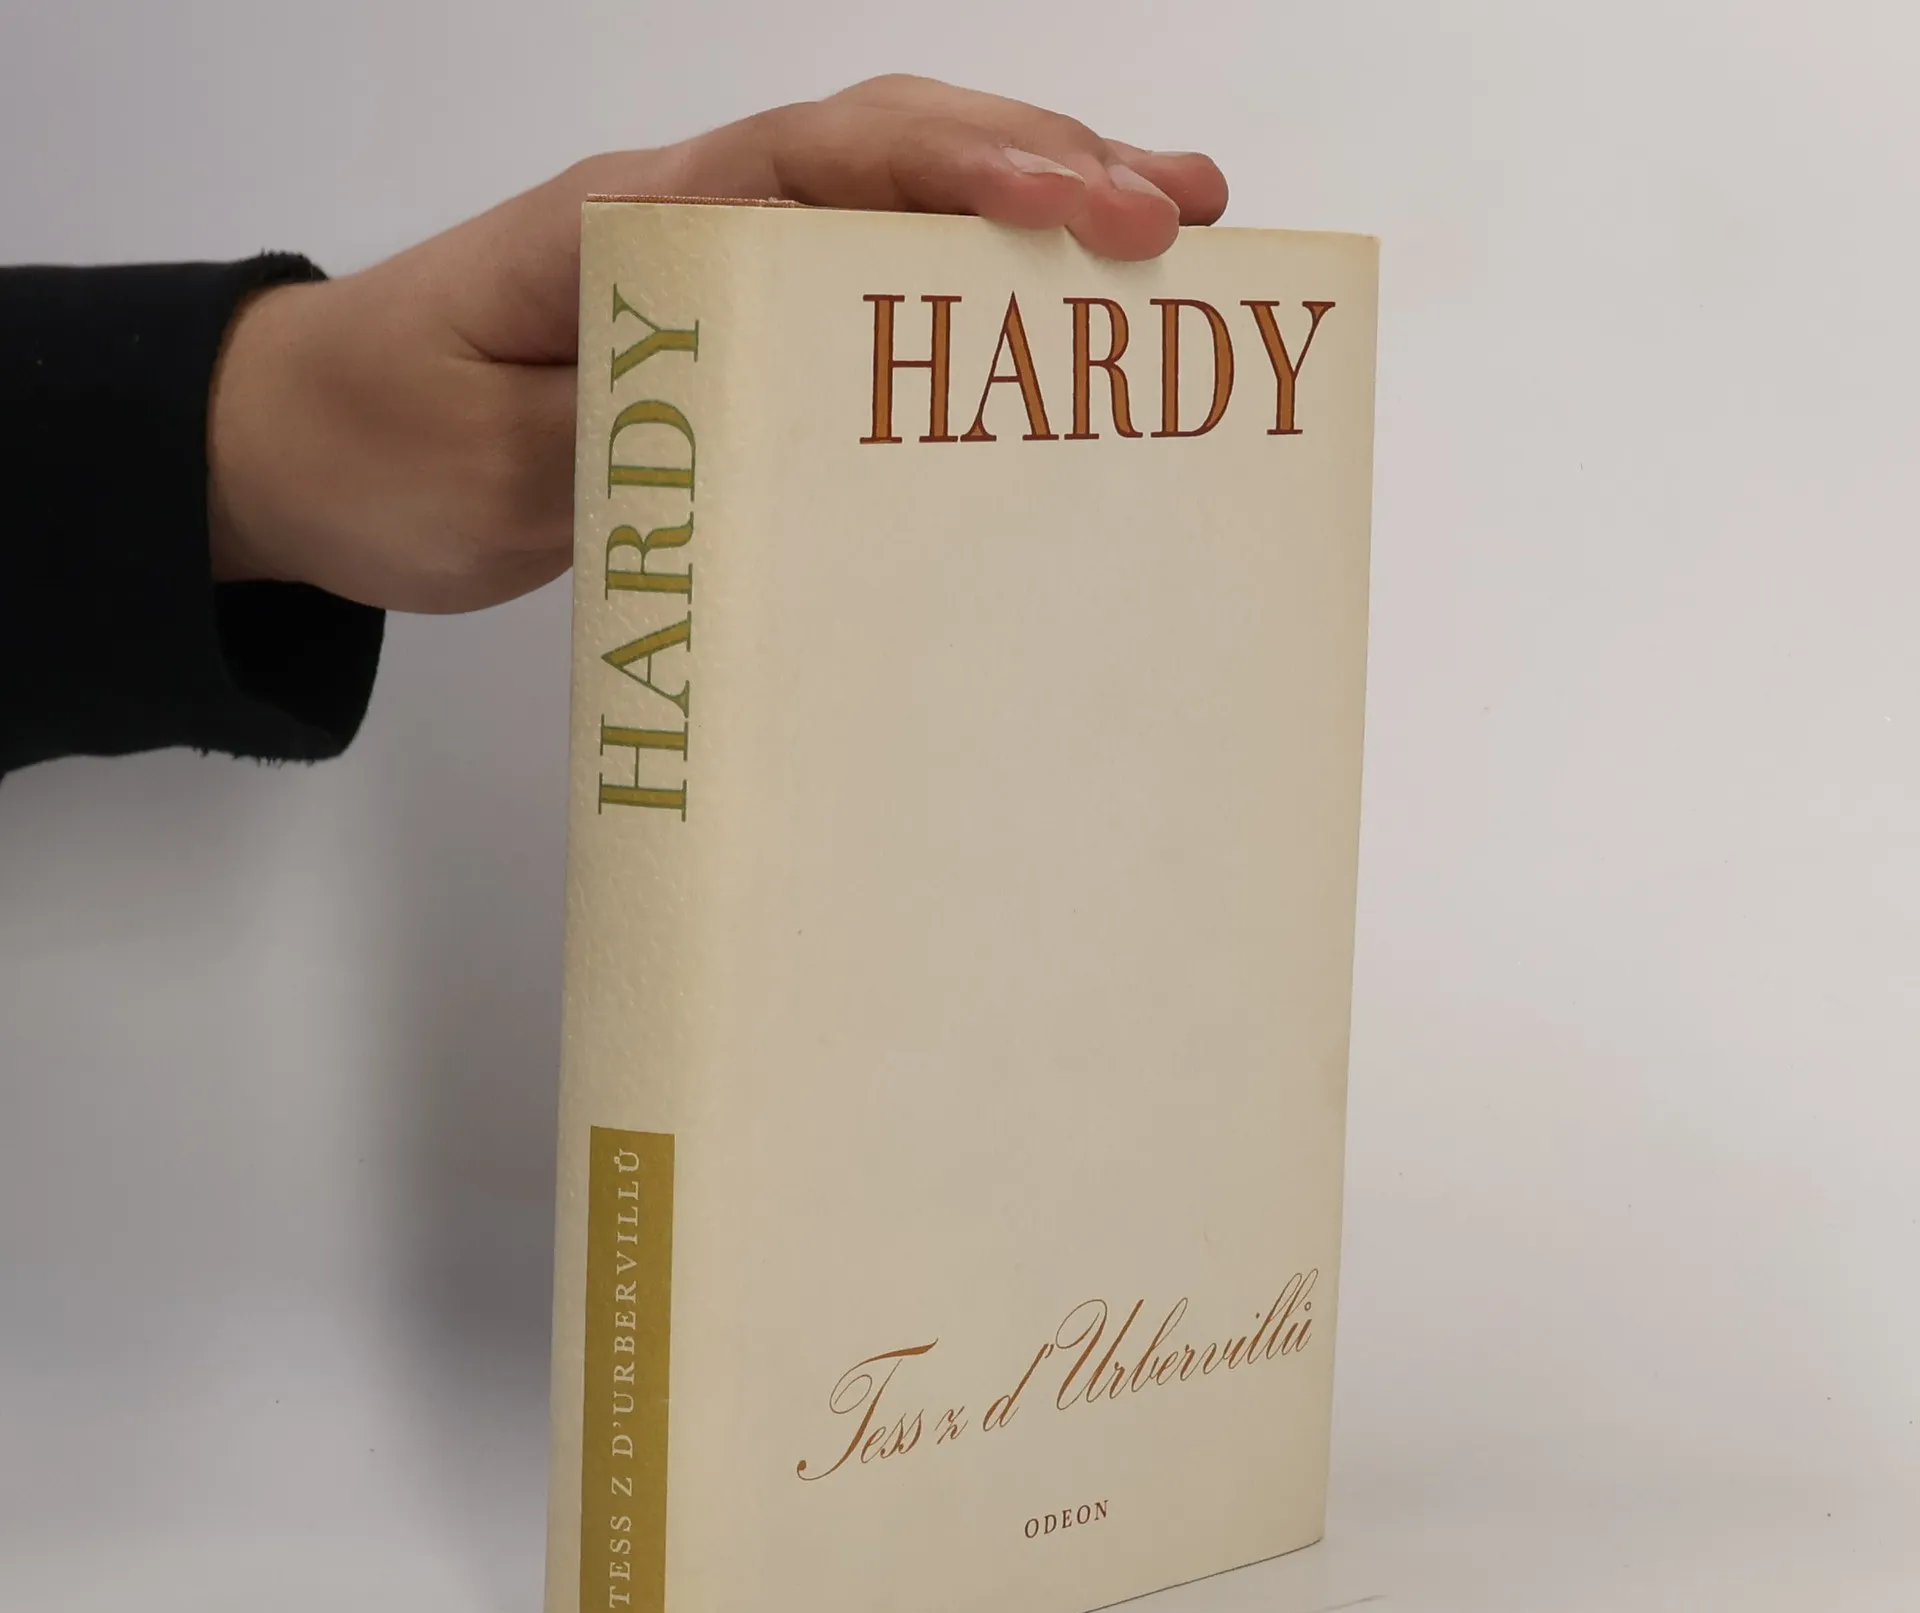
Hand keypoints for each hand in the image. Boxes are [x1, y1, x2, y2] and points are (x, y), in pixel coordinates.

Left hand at [207, 76, 1228, 615]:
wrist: (301, 453)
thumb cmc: (378, 444)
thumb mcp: (492, 456)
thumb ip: (634, 416)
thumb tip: (776, 405)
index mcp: (636, 221)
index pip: (827, 165)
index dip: (966, 175)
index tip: (1088, 208)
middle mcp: (688, 218)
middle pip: (891, 154)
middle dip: (1045, 169)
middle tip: (1187, 212)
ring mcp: (712, 268)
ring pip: (890, 208)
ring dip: (1027, 210)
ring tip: (1164, 236)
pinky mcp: (723, 336)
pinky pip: (858, 290)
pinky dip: (958, 290)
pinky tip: (1033, 319)